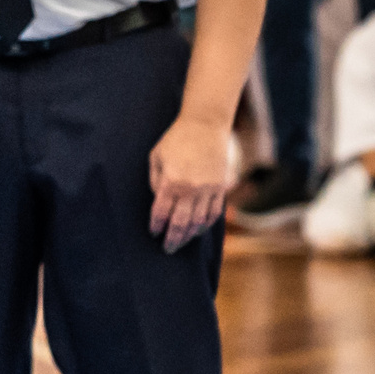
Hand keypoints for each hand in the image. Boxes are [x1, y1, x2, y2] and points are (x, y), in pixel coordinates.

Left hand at [148, 113, 234, 251]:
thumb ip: (155, 180)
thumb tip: (159, 200)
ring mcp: (208, 189)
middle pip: (181, 223)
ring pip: (199, 221)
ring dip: (190, 235)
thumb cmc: (176, 139)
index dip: (156, 225)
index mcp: (172, 182)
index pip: (161, 212)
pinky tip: (199, 229)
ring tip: (182, 242)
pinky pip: (214, 212)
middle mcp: (191, 189)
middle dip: (173, 238)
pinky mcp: (221, 186)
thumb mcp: (156, 156)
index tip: (153, 233)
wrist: (205, 125)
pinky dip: (206, 224)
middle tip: (168, 248)